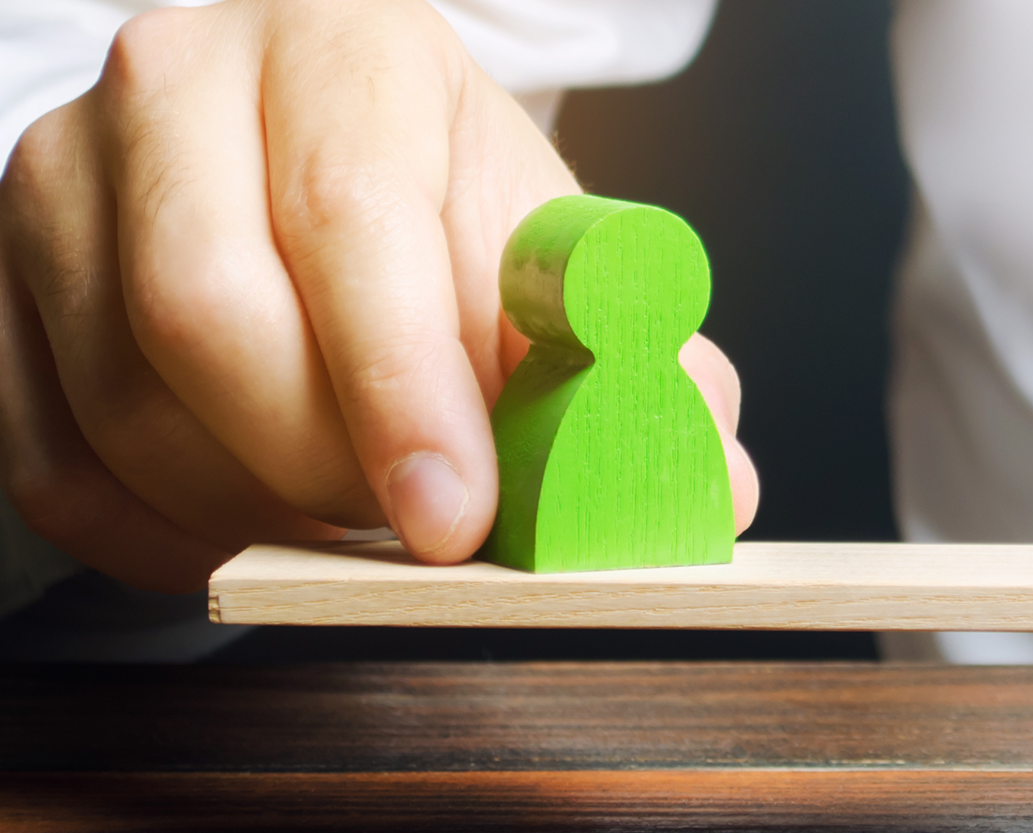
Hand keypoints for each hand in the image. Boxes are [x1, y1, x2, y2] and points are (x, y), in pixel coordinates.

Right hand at [0, 0, 758, 592]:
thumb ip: (639, 358)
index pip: (351, 219)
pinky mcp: (3, 278)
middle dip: (323, 461)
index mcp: (338, 40)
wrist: (323, 138)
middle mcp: (175, 82)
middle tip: (412, 528)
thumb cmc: (445, 193)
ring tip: (351, 519)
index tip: (457, 516)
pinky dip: (157, 536)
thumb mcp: (555, 244)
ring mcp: (62, 177)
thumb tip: (712, 481)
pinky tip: (251, 537)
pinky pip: (50, 456)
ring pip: (121, 397)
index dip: (404, 388)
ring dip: (250, 507)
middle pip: (204, 313)